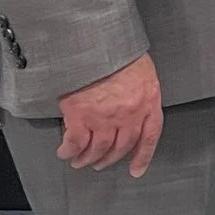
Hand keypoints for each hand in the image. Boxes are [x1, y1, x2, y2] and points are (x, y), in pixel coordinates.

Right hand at [57, 53, 161, 175]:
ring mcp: (105, 117)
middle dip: (110, 159)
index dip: (143, 155)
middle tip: (101, 163)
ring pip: (98, 149)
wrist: (96, 44)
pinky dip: (69, 151)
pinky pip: (75, 143)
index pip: (150, 135)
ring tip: (81, 161)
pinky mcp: (80, 116)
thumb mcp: (142, 71)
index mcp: (148, 100)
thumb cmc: (119, 52)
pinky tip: (65, 152)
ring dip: (88, 159)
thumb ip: (141, 92)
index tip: (136, 170)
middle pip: (122, 146)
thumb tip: (136, 107)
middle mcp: (129, 113)